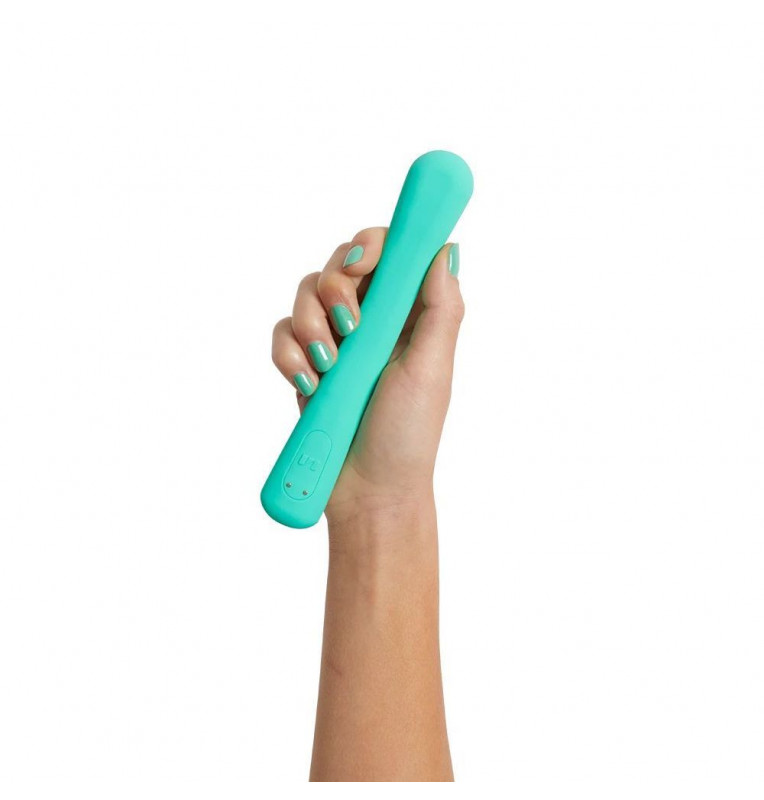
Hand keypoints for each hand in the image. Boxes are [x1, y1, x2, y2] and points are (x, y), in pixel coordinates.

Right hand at [271, 227, 463, 536]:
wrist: (367, 490)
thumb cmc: (406, 434)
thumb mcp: (431, 369)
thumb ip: (441, 308)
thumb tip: (445, 250)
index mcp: (409, 316)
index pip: (390, 254)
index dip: (373, 245)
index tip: (364, 263)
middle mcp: (372, 321)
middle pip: (341, 264)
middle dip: (335, 287)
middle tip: (348, 325)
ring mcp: (336, 341)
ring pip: (305, 293)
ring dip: (310, 325)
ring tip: (328, 367)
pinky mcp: (306, 363)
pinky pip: (283, 333)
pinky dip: (289, 355)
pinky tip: (309, 385)